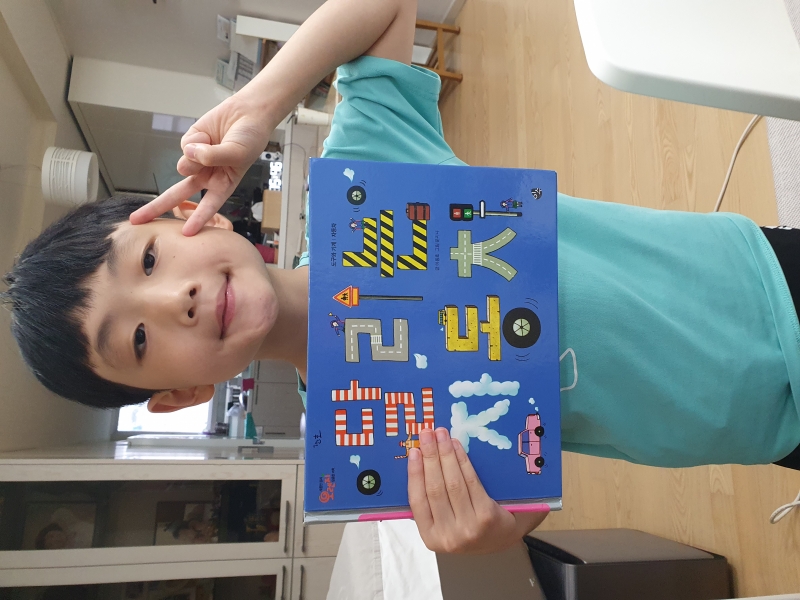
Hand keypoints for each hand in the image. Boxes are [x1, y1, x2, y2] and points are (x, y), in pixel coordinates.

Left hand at [130, 92, 276, 235]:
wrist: (248, 112)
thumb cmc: (250, 138)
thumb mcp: (237, 153)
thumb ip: (213, 157)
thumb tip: (188, 155)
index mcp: (223, 185)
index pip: (208, 206)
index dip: (198, 220)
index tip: (187, 235)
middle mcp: (207, 176)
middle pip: (177, 194)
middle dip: (157, 207)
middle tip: (137, 220)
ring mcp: (196, 160)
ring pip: (182, 166)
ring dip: (195, 155)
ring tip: (213, 144)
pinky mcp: (189, 143)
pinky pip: (184, 145)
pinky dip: (196, 139)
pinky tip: (209, 135)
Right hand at [408, 428, 544, 554]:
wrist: (502, 540)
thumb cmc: (468, 526)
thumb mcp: (443, 525)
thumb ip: (430, 503)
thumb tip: (418, 461)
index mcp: (431, 537)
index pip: (417, 501)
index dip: (414, 473)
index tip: (413, 451)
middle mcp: (449, 536)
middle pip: (435, 488)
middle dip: (429, 457)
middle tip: (426, 434)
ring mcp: (469, 528)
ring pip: (452, 483)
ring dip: (445, 454)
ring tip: (441, 435)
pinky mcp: (487, 516)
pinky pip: (471, 482)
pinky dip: (462, 461)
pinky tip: (457, 447)